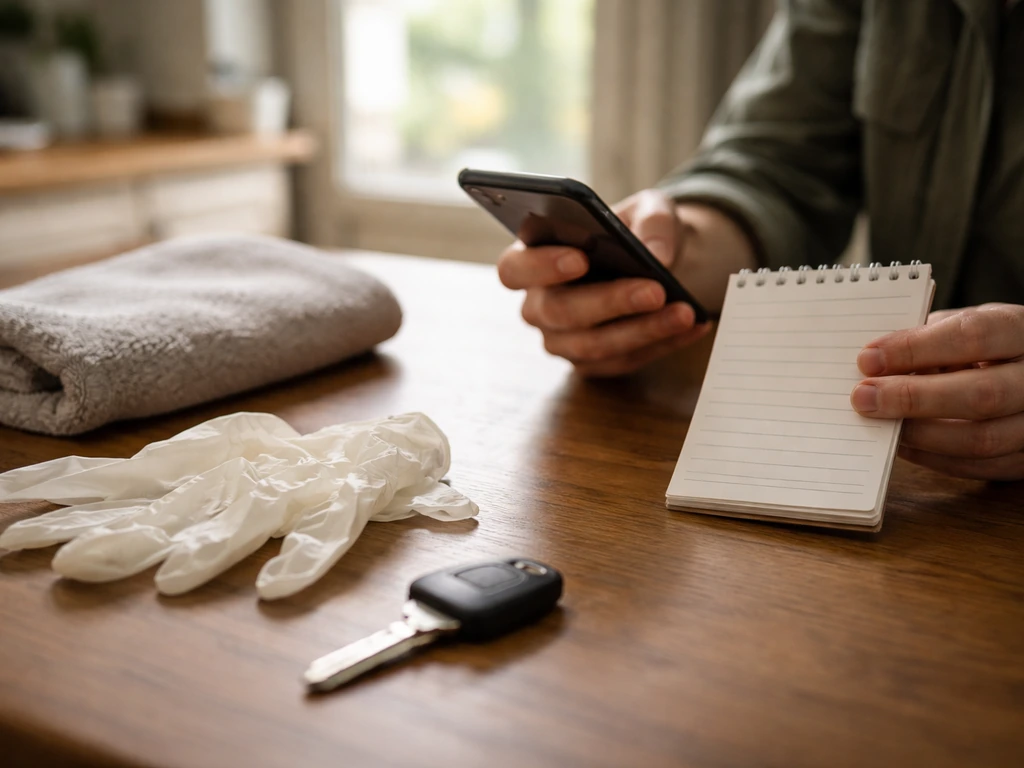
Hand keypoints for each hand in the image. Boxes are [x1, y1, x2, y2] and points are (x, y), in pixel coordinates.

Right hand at [497, 190, 754, 375]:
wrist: (656, 263)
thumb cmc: (635, 231)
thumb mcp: (649, 208)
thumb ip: (653, 220)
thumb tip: (658, 255)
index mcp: (532, 257)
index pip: (515, 269)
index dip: (541, 266)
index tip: (580, 258)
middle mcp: (538, 304)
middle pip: (558, 312)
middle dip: (609, 302)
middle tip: (655, 290)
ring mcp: (560, 339)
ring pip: (592, 345)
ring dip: (642, 330)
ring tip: (684, 312)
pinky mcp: (590, 363)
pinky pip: (622, 361)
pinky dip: (662, 344)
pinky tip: (692, 325)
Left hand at [851, 304, 1023, 480]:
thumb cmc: (985, 342)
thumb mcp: (964, 324)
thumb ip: (927, 339)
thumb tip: (872, 366)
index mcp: (1023, 330)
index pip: (973, 336)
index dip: (915, 348)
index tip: (867, 360)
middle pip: (982, 395)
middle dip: (913, 398)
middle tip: (863, 398)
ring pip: (982, 439)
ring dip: (919, 434)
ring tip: (878, 422)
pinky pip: (981, 467)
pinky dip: (934, 458)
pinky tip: (902, 443)